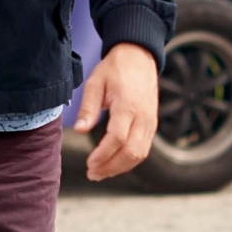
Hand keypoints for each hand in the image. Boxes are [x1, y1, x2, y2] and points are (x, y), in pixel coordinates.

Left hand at [73, 43, 158, 180]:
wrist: (139, 57)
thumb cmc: (115, 69)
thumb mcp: (95, 83)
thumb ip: (88, 108)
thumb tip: (79, 130)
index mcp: (128, 105)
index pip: (117, 138)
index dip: (103, 154)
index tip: (89, 163)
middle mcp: (143, 116)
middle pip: (131, 151)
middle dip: (111, 167)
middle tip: (92, 174)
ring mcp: (150, 122)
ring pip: (140, 154)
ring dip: (120, 167)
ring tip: (101, 173)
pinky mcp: (152, 125)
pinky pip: (144, 148)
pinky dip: (129, 161)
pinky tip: (114, 164)